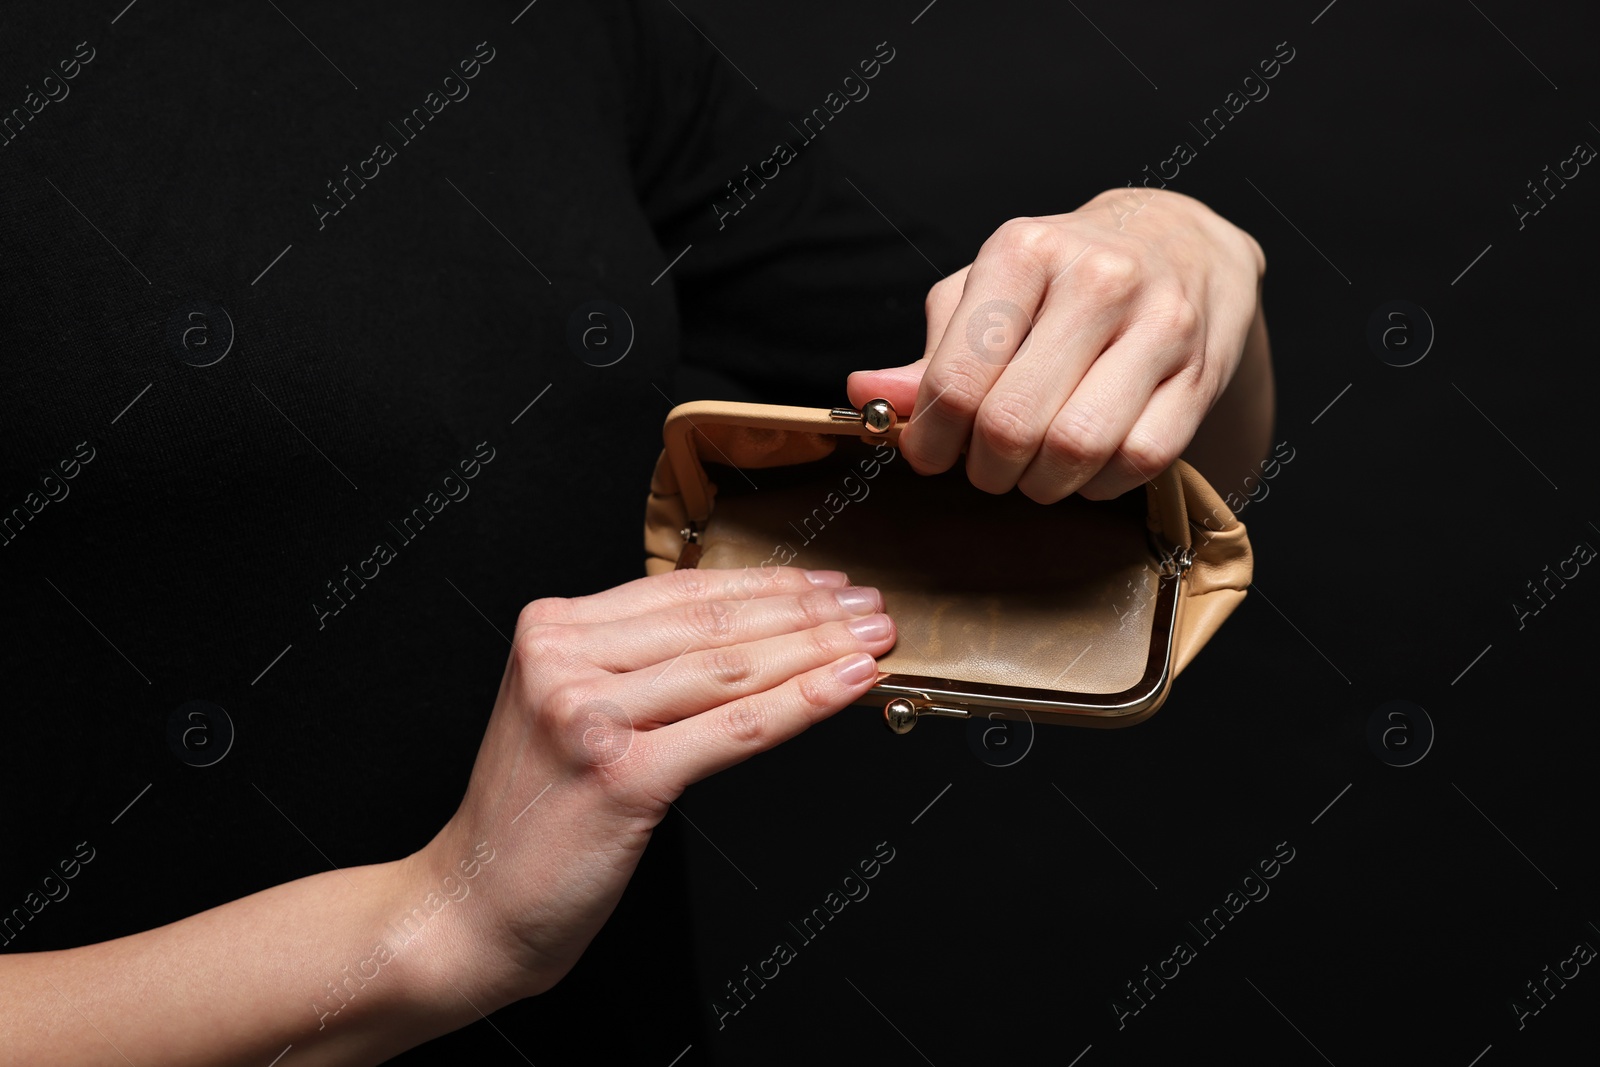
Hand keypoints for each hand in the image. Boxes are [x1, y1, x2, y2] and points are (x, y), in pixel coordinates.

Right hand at [409, 566, 894, 1007]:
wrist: (469, 905)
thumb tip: (742, 630)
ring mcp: (588, 715)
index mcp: (551, 630)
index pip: (684, 593)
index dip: (769, 584)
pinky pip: (735, 728)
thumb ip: (630, 662)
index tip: (826, 584)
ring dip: (819, 649)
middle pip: (715, 624)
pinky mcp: (621, 775)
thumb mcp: (564, 709)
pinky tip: (849, 683)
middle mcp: (563, 660)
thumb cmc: (530, 816)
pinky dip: (804, 701)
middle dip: (808, 612)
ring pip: (732, 669)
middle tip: (870, 607)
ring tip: (874, 639)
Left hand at [847, 188, 1266, 501]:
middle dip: (985, 468)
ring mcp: (1160, 324)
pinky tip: (1085, 465)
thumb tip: (865, 395)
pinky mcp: (1201, 373)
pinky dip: (1099, 483)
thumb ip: (930, 352)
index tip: (929, 454)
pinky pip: (1139, 461)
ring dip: (1041, 483)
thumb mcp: (988, 291)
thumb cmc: (1065, 275)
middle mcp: (1097, 278)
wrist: (1184, 246)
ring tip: (1031, 469)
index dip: (931, 438)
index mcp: (1025, 249)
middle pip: (1013, 423)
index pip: (958, 377)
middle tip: (984, 465)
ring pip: (1078, 447)